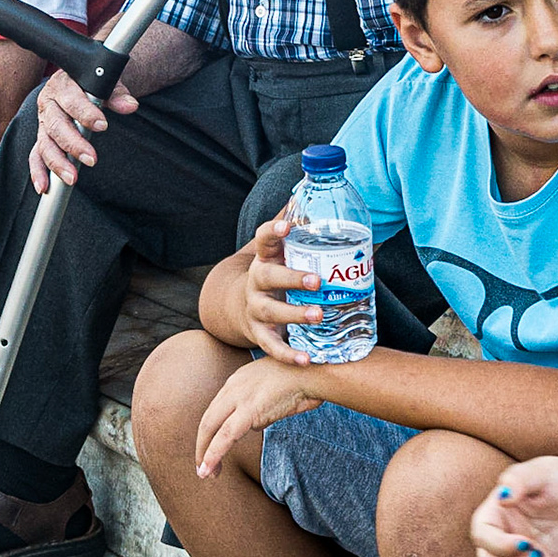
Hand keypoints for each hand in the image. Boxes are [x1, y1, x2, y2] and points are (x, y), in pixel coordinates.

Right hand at [29, 68, 137, 191]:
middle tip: (92, 159)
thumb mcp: (105, 83)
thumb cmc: (92, 83)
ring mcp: (43, 123)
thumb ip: (117, 95)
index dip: (86, 113)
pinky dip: (38, 171)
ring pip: (45, 144)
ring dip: (57, 162)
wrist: (81, 82)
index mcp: (62, 86)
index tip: (102, 125)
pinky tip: (43, 187)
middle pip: (56, 126)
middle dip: (73, 144)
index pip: (72, 100)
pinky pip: (36, 155)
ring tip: (72, 178)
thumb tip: (130, 105)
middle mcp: (48, 104)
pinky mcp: (42, 138)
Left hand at [195, 356, 325, 478]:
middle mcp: (233, 387)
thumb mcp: (273, 389)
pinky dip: (213, 454)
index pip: (216, 409)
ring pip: (211, 428)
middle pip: (208, 419)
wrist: (313, 372)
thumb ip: (260, 405)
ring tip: (204, 473)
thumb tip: (256, 424)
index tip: (211, 448)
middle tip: (202, 466)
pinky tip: (208, 468)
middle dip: (202, 444)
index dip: (211, 432)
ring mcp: (239, 397)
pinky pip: (225, 436)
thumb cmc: (302, 379)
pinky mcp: (249, 410)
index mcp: (238, 380)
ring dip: (205, 453)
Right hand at [243, 211, 324, 363]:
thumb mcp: (281, 252)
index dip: (273, 230)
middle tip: (317, 280)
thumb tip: (320, 196)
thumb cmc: (273, 274)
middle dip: (291, 278)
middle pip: (268, 277)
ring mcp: (255, 308)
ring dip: (294, 314)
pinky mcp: (259, 334)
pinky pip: (272, 346)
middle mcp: (256, 282)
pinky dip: (289, 355)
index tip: (288, 225)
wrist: (237, 307)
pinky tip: (307, 359)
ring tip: (318, 316)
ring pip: (271, 312)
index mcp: (264, 258)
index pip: (263, 239)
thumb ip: (300, 228)